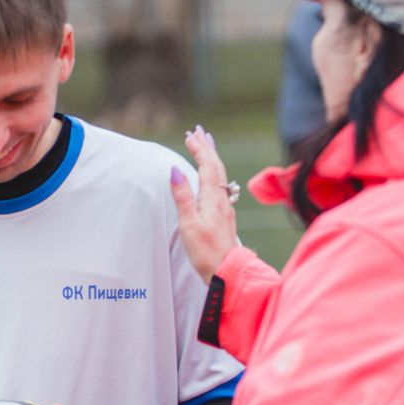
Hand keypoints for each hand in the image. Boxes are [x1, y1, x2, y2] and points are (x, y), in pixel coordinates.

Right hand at [169, 125, 241, 283]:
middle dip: (207, 148)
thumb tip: (175, 169)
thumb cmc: (206, 252)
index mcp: (212, 199)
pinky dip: (214, 173)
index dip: (199, 149)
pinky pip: (220, 186)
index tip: (190, 135)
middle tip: (199, 132)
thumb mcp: (189, 224)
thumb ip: (183, 196)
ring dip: (212, 159)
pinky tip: (211, 177)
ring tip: (206, 146)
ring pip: (220, 176)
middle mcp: (222, 200)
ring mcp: (225, 208)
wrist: (227, 272)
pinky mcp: (224, 216)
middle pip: (216, 167)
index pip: (207, 166)